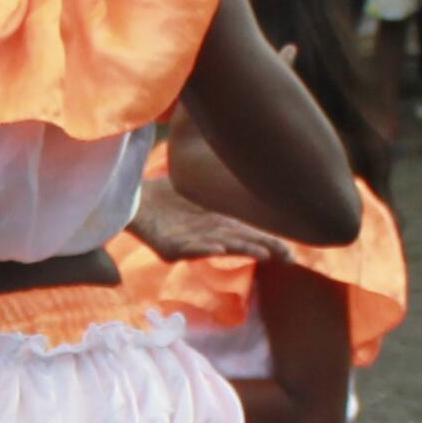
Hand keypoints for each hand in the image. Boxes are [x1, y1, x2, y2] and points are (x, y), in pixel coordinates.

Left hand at [130, 179, 295, 264]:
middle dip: (261, 247)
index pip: (248, 234)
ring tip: (261, 253)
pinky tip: (219, 249)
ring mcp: (188, 244)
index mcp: (216, 225)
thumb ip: (222, 187)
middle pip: (239, 242)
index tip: (291, 252)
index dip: (270, 242)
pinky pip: (188, 249)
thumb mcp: (200, 189)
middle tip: (285, 255)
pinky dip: (203, 249)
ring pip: (219, 246)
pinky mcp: (167, 247)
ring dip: (240, 250)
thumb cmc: (166, 194)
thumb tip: (255, 167)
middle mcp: (206, 237)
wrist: (130, 198)